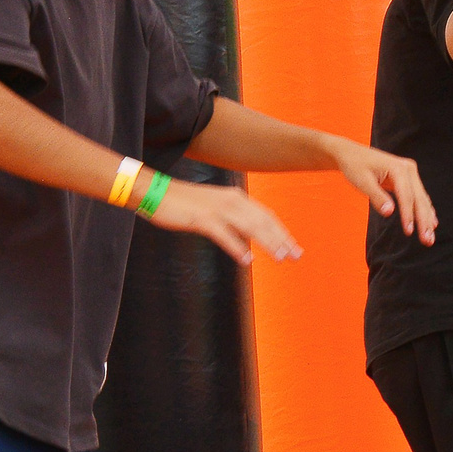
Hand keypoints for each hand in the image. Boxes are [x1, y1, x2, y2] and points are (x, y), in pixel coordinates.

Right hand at [146, 179, 302, 265]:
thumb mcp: (215, 209)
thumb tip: (248, 240)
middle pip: (264, 222)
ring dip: (268, 243)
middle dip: (282, 240)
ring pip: (250, 228)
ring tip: (281, 258)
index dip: (282, 232)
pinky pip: (224, 234)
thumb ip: (232, 221)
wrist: (156, 192)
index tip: (294, 247)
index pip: (266, 216)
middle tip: (296, 257)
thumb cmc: (185, 203)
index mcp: (237, 198)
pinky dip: (237, 247)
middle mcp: (232, 201)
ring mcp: (218, 209)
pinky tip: (247, 259)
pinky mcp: (202, 219)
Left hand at [330, 137, 435, 243]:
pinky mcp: (408, 178)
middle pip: (419, 199)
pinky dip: (424, 210)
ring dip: (427, 219)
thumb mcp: (362, 181)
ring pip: (422, 199)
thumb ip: (376, 197)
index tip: (408, 232)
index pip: (406, 196)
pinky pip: (419, 197)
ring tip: (430, 238)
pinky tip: (431, 222)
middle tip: (428, 240)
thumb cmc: (355, 167)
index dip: (408, 215)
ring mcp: (410, 173)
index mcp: (399, 168)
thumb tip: (390, 212)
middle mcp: (409, 169)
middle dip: (424, 221)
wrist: (352, 154)